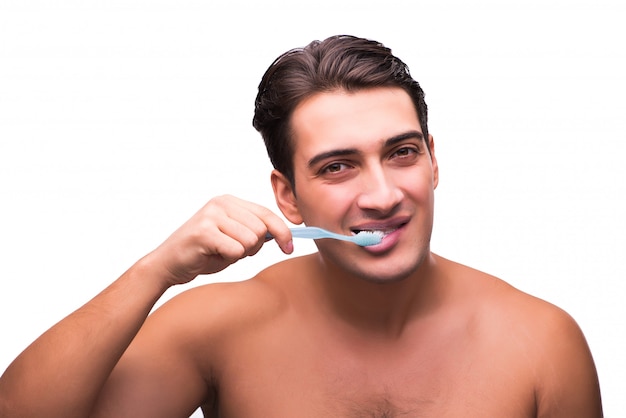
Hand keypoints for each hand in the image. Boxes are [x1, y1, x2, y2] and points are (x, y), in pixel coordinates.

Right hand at [146, 195, 292, 286]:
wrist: (168, 264)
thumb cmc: (203, 253)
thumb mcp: (233, 238)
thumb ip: (254, 232)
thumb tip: (284, 234)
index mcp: (229, 201)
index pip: (267, 214)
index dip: (283, 232)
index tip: (289, 247)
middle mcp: (221, 203)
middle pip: (261, 230)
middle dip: (253, 248)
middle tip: (232, 252)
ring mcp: (211, 215)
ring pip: (250, 241)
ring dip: (239, 254)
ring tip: (220, 253)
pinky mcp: (204, 232)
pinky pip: (236, 251)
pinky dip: (228, 259)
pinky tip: (211, 256)